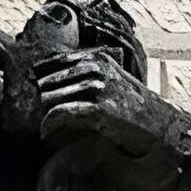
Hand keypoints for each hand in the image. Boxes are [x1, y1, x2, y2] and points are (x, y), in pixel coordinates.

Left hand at [32, 48, 161, 150]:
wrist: (158, 125)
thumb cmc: (130, 107)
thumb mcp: (109, 81)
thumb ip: (84, 76)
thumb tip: (47, 82)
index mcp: (96, 57)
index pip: (52, 62)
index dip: (38, 79)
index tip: (32, 93)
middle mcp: (96, 68)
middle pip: (47, 81)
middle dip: (39, 99)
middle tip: (34, 115)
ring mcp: (98, 87)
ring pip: (50, 97)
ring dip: (42, 114)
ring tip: (44, 125)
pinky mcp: (98, 109)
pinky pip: (60, 113)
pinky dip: (49, 124)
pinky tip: (45, 133)